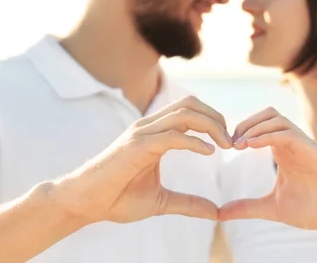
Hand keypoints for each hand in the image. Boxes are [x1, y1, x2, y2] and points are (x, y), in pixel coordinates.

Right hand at [54, 96, 232, 224]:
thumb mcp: (161, 201)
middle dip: (216, 118)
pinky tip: (209, 153)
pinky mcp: (136, 146)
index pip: (190, 111)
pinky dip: (194, 142)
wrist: (85, 203)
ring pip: (184, 114)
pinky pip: (172, 136)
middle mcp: (149, 127)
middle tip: (232, 141)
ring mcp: (142, 134)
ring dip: (210, 125)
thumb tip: (215, 213)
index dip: (214, 121)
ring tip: (225, 145)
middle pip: (191, 104)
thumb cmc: (116, 198)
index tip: (229, 143)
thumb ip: (188, 203)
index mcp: (155, 133)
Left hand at [218, 107, 316, 237]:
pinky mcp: (312, 150)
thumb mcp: (271, 207)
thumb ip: (247, 207)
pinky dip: (267, 135)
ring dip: (255, 127)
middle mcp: (294, 143)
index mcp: (284, 150)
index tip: (228, 146)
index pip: (262, 124)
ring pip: (277, 119)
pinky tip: (251, 146)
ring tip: (240, 144)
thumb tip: (220, 213)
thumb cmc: (311, 210)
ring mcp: (304, 144)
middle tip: (232, 142)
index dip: (243, 129)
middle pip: (268, 114)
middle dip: (247, 123)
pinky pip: (288, 133)